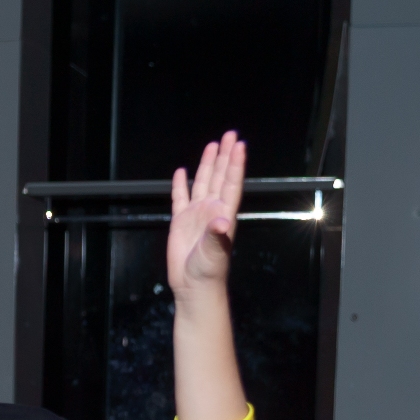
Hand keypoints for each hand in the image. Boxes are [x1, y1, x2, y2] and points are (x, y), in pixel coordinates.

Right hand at [166, 131, 243, 297]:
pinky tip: (181, 172)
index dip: (235, 164)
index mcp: (223, 213)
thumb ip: (217, 235)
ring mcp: (197, 214)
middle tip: (230, 135)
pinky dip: (180, 185)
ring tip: (213, 145)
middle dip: (225, 156)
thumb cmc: (209, 270)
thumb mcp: (215, 251)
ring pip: (203, 182)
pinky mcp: (181, 221)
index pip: (231, 183)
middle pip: (220, 176)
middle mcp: (212, 209)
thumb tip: (221, 220)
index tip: (239, 145)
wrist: (194, 285)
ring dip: (208, 164)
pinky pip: (180, 198)